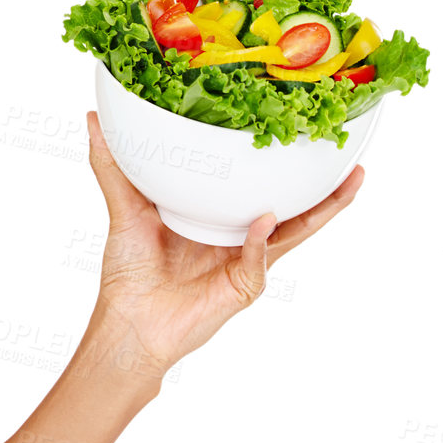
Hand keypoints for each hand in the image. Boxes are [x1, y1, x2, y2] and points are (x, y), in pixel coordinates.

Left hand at [82, 110, 365, 377]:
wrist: (128, 324)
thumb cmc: (128, 273)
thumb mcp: (123, 208)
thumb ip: (112, 166)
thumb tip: (93, 118)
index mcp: (216, 217)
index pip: (254, 185)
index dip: (276, 162)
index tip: (295, 128)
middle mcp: (238, 238)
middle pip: (291, 207)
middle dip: (323, 185)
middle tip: (346, 153)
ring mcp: (246, 263)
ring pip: (294, 232)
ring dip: (323, 209)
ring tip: (349, 181)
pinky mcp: (243, 288)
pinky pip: (259, 260)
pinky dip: (260, 241)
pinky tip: (263, 220)